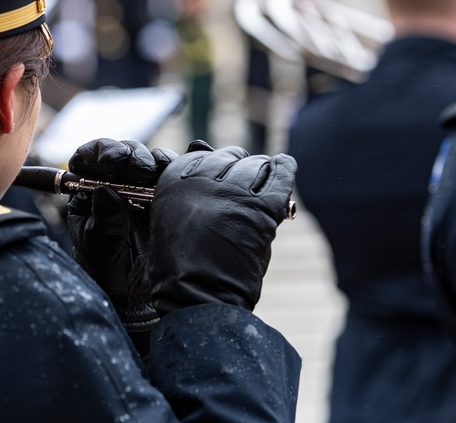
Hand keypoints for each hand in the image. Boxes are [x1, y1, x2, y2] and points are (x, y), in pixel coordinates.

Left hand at [66, 139, 175, 332]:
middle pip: (125, 154)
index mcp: (91, 190)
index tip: (107, 160)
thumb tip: (105, 190)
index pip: (90, 158)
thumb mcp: (99, 248)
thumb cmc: (108, 271)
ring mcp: (145, 188)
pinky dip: (181, 166)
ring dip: (155, 162)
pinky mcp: (170, 195)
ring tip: (157, 174)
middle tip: (139, 169)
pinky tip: (184, 165)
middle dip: (131, 156)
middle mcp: (118, 183)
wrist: (135, 297)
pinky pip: (176, 174)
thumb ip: (103, 221)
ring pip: (151, 160)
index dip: (99, 152)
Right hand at [149, 146, 296, 314]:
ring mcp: (233, 192)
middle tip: (244, 184)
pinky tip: (285, 165)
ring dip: (261, 172)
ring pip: (255, 165)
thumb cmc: (181, 267)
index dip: (215, 167)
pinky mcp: (261, 207)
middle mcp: (201, 179)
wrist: (197, 298)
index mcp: (174, 179)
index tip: (222, 176)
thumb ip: (187, 192)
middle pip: (229, 157)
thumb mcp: (169, 220)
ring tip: (263, 183)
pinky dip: (285, 169)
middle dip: (238, 167)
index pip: (202, 156)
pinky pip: (280, 175)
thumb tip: (211, 160)